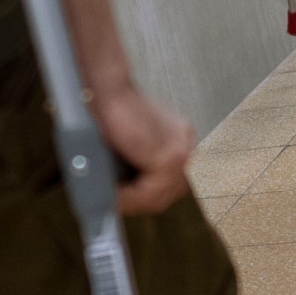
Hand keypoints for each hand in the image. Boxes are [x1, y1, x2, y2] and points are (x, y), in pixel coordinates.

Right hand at [90, 86, 195, 216]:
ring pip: (160, 194)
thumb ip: (138, 163)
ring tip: (113, 201)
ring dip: (133, 202)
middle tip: (117, 203)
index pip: (170, 180)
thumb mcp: (132, 143)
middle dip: (140, 201)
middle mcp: (186, 144)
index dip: (147, 194)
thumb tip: (129, 191)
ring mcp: (181, 151)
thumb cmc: (114, 111)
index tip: (126, 200)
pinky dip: (130, 197)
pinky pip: (151, 191)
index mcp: (180, 139)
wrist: (109, 91)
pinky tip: (116, 196)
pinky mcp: (169, 158)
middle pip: (169, 190)